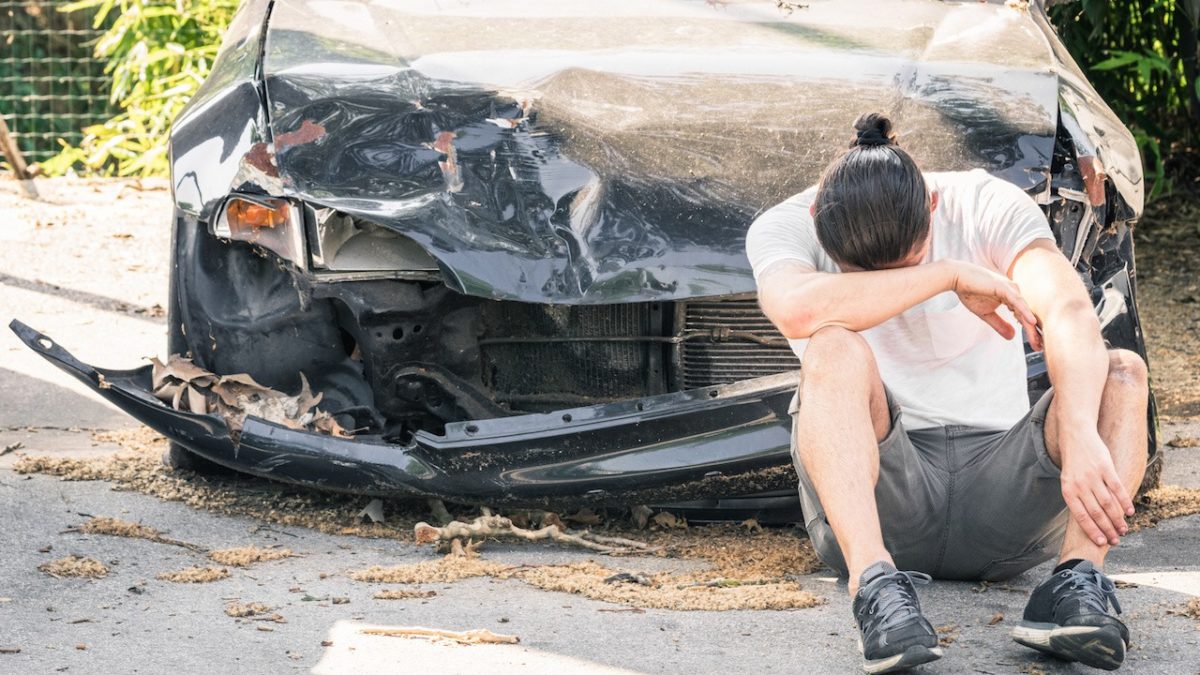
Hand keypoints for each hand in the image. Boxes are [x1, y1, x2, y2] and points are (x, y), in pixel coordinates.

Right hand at [943, 260, 1043, 350]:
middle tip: (1040, 347)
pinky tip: (1031, 322)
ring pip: (1024, 310)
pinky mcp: (1004, 287)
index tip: (1035, 345)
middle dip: (1034, 332)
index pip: (1023, 316)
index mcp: (1011, 297)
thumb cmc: (970, 292)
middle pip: (1027, 314)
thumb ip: (999, 324)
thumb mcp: (986, 314)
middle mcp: (1014, 292)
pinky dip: (1025, 312)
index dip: (1029, 331)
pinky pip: (1017, 302)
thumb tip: (1013, 337)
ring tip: (1037, 340)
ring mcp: (1010, 289)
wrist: (957, 277)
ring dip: (1031, 326)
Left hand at [1059, 429, 1134, 546]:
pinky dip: (1125, 502)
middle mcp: (1080, 485)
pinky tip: (1130, 512)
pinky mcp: (1106, 468)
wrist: (1076, 436)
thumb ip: (1078, 498)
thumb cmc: (1073, 463)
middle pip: (1096, 513)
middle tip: (1116, 540)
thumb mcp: (1068, 481)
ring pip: (1108, 504)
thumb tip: (1091, 521)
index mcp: (1068, 491)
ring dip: (1118, 519)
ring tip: (1123, 529)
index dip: (1092, 530)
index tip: (1102, 542)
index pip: (1081, 516)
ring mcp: (1093, 476)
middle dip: (1107, 529)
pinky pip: (1117, 489)